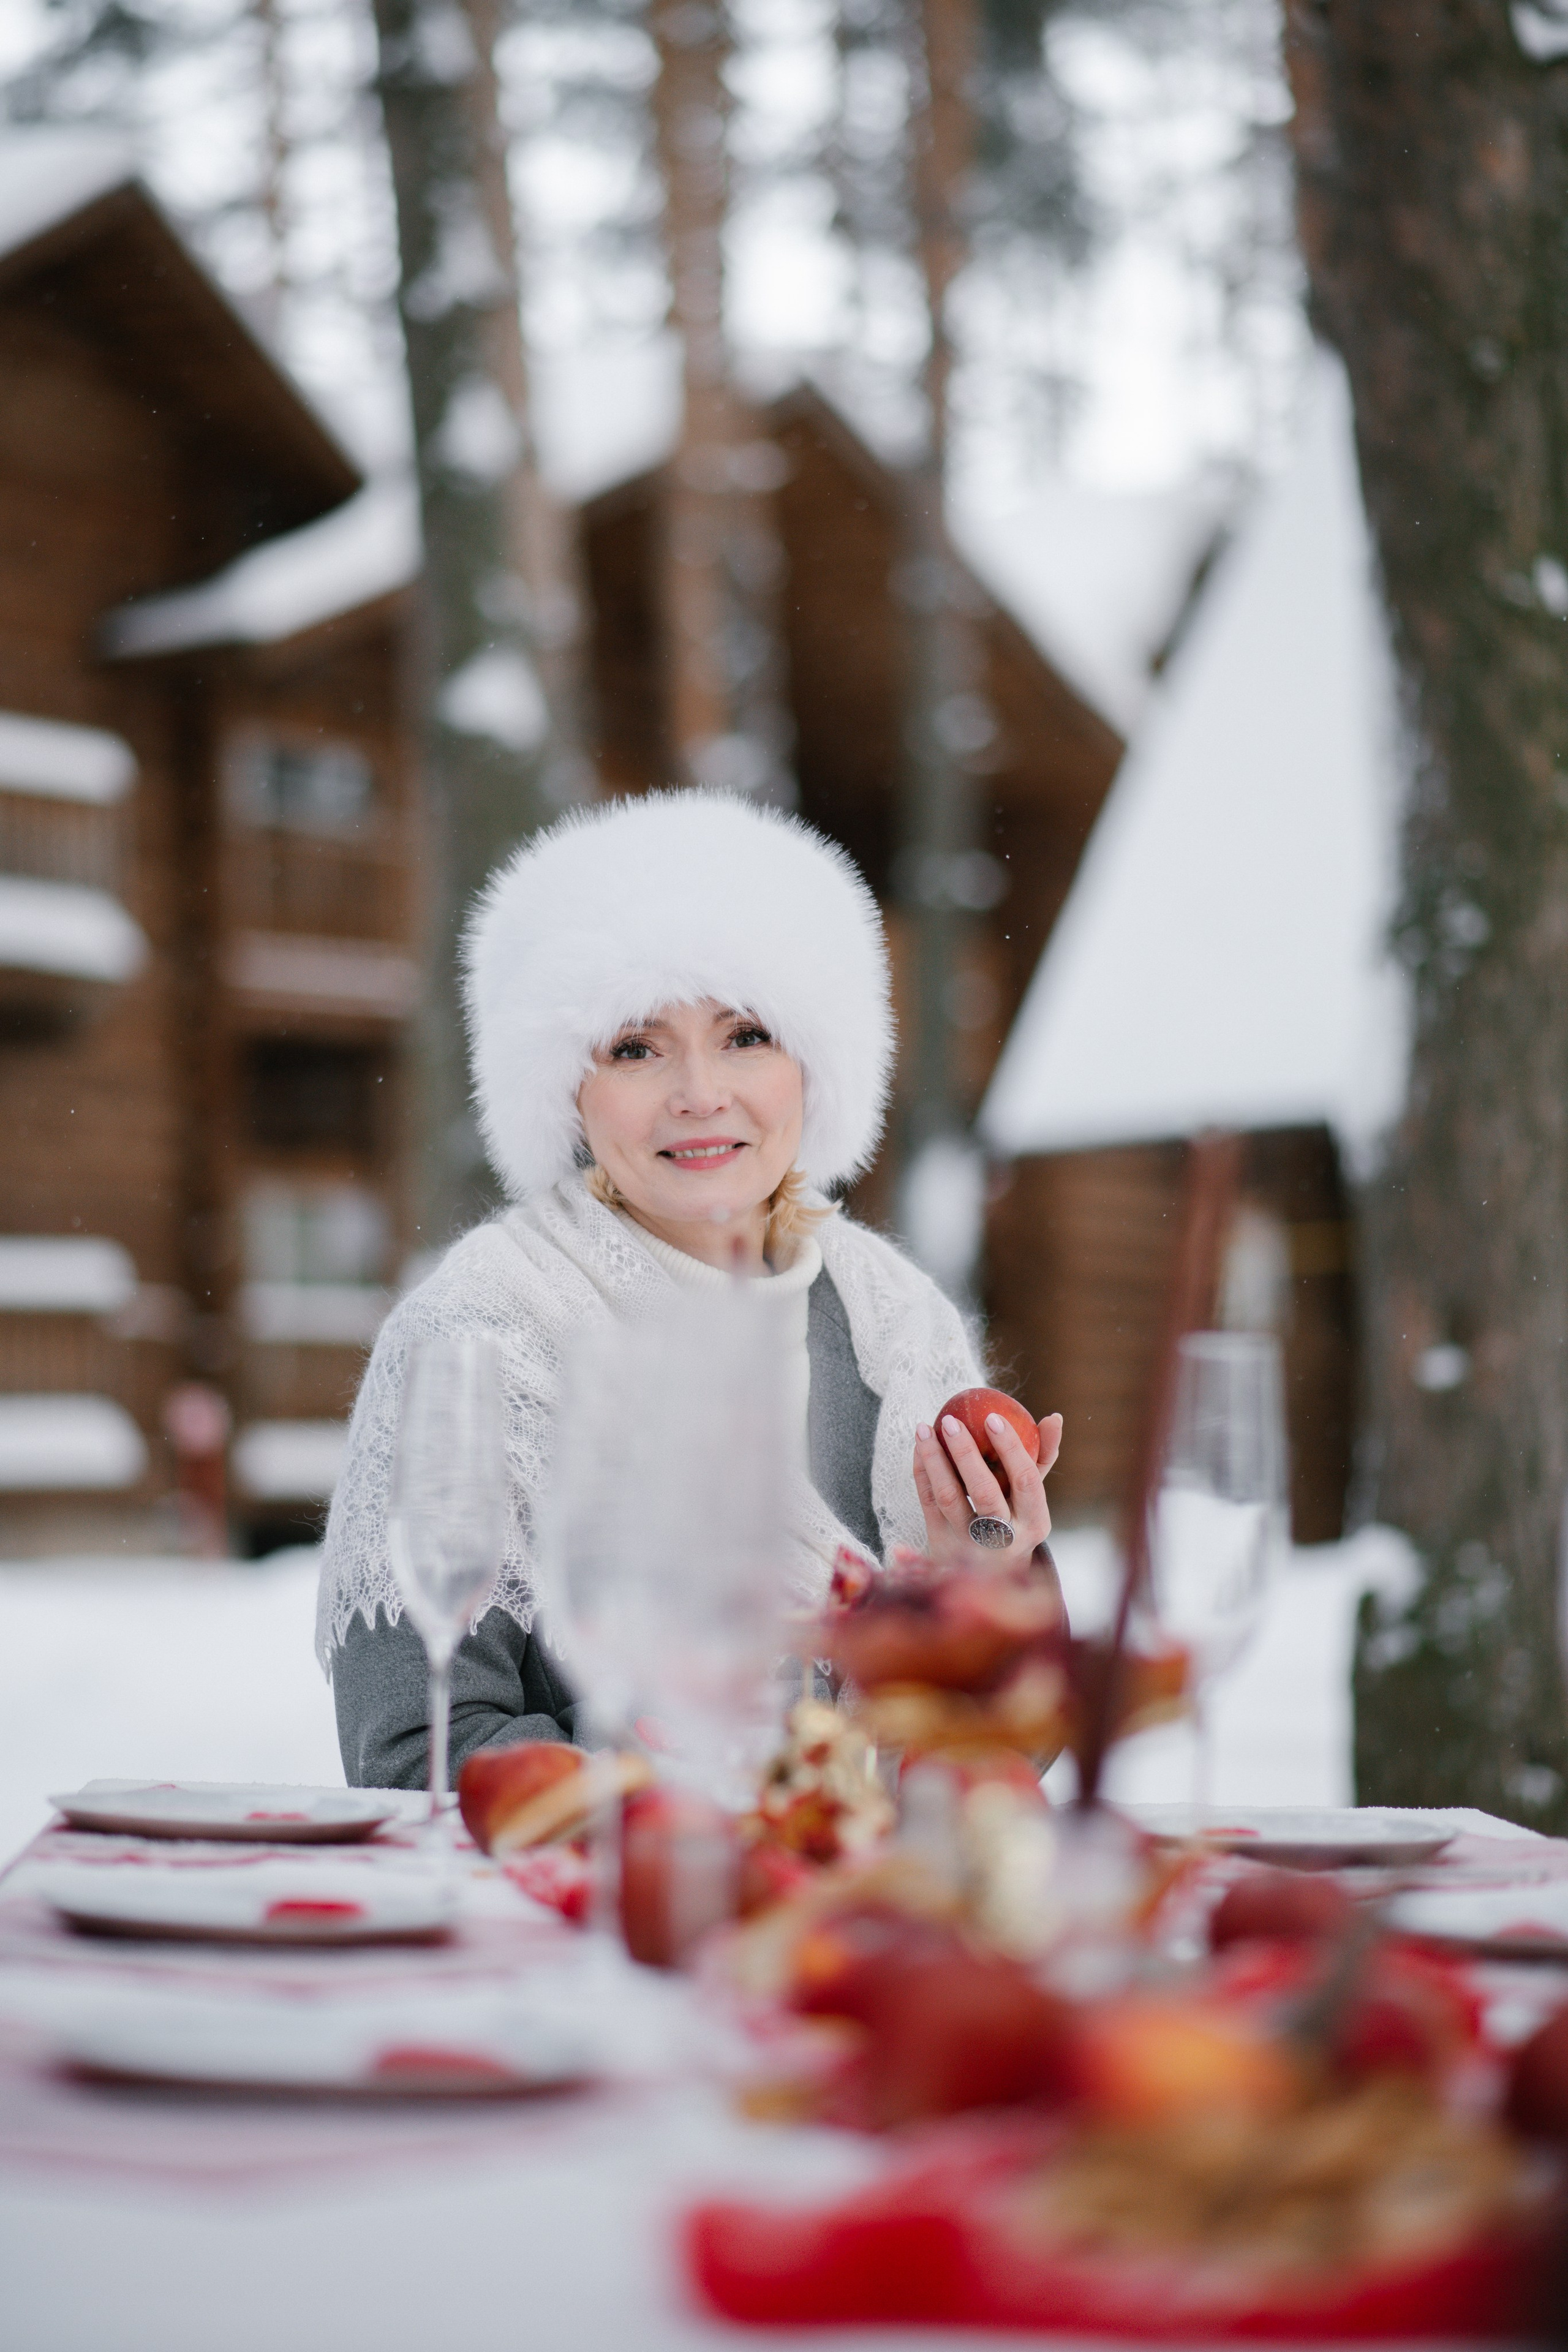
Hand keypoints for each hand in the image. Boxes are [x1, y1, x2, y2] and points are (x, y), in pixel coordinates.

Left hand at [913, 1409, 1062, 1566]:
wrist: (987, 1574)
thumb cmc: (1015, 1518)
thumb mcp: (1033, 1496)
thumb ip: (1043, 1456)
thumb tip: (1054, 1418)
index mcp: (1034, 1524)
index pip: (1025, 1480)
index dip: (1011, 1448)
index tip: (992, 1417)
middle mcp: (1003, 1538)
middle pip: (984, 1492)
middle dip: (966, 1453)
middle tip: (951, 1420)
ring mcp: (969, 1544)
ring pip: (948, 1497)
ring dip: (934, 1459)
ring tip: (925, 1428)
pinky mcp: (941, 1543)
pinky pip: (928, 1501)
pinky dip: (922, 1472)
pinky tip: (920, 1447)